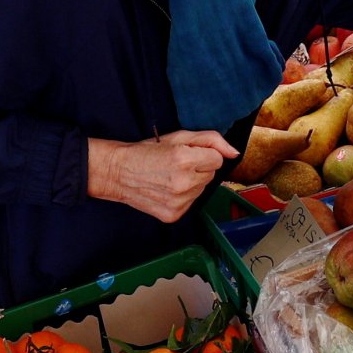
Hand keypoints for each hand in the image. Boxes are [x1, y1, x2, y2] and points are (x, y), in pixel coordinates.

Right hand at [87, 130, 238, 221]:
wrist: (118, 173)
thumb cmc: (147, 151)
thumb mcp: (178, 136)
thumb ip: (211, 140)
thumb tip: (234, 153)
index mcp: (184, 160)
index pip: (217, 159)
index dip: (203, 154)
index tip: (187, 154)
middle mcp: (183, 183)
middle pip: (211, 175)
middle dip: (199, 168)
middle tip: (176, 165)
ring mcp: (178, 202)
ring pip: (202, 190)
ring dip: (192, 183)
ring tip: (170, 177)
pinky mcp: (173, 215)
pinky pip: (191, 203)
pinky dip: (184, 196)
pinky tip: (167, 189)